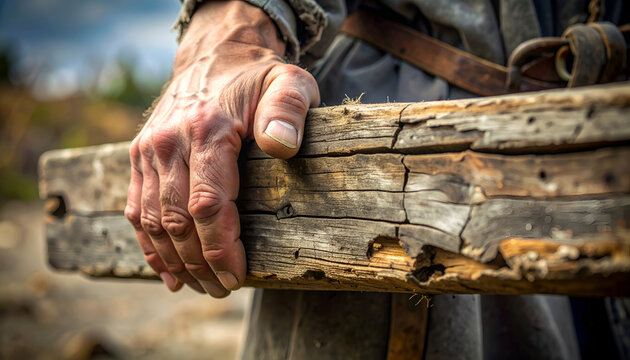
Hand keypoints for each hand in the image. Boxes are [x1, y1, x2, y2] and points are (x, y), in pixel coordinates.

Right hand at [124, 1, 319, 296]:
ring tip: (200, 286)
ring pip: (153, 221)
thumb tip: (282, 146)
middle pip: (179, 220)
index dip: (221, 248)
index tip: (237, 275)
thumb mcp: (288, 82)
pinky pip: (136, 209)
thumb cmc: (256, 77)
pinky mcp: (140, 156)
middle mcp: (169, 142)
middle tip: (223, 289)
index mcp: (207, 130)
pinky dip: (149, 244)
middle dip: (200, 263)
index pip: (208, 205)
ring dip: (175, 261)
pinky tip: (167, 271)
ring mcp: (149, 150)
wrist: (213, 55)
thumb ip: (288, 109)